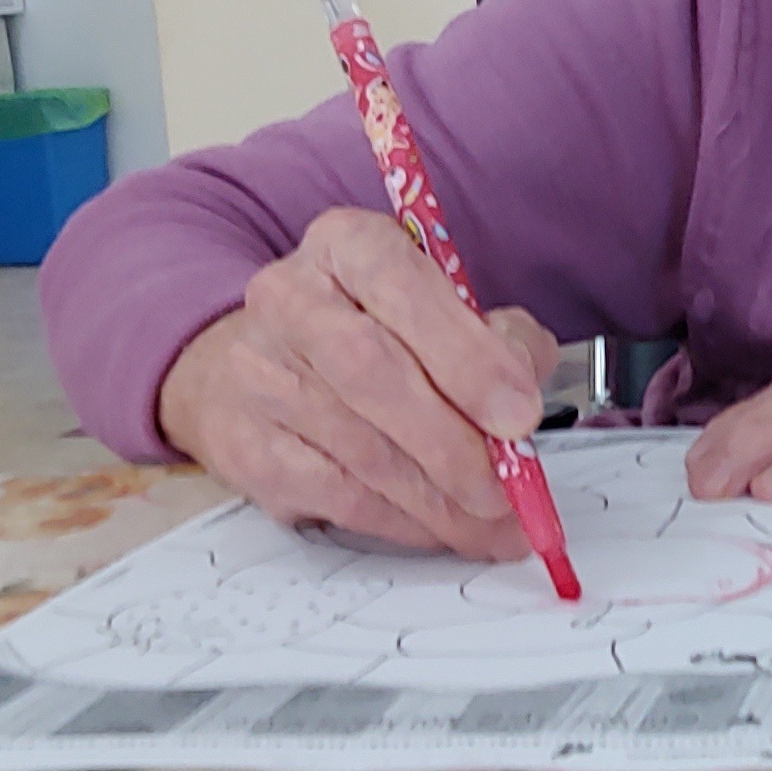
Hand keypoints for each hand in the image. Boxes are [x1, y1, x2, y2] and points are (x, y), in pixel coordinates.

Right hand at [158, 206, 565, 559]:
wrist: (259, 364)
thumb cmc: (370, 331)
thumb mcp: (440, 306)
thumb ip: (497, 337)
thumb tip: (522, 395)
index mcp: (345, 245)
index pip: (403, 287)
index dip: (468, 355)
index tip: (520, 413)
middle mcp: (290, 300)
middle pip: (373, 372)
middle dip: (454, 442)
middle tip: (508, 488)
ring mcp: (259, 374)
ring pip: (360, 448)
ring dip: (439, 498)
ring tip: (492, 522)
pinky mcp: (248, 446)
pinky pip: (338, 495)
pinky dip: (404, 521)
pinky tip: (442, 525)